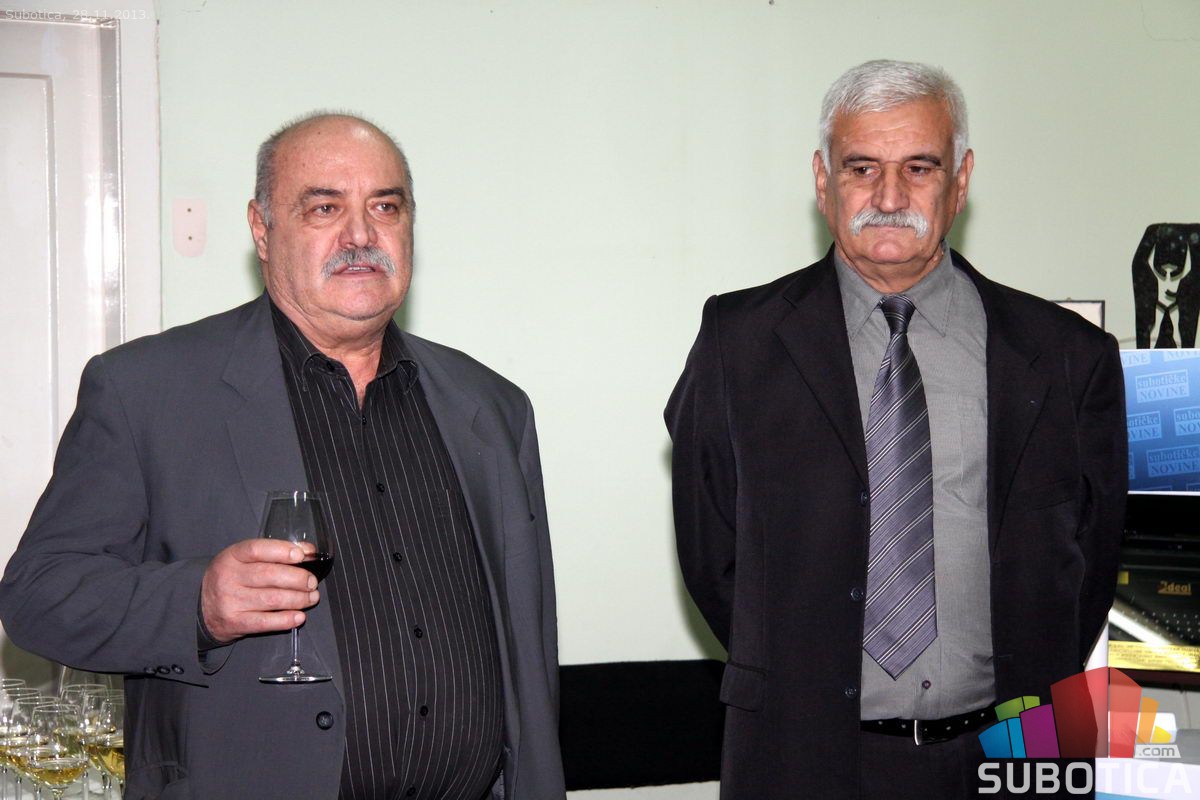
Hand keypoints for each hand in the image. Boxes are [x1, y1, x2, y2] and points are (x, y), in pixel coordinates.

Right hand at [200, 538, 320, 643]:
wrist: (202, 609)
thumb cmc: (232, 579)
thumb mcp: (245, 560)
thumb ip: (275, 553)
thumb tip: (308, 550)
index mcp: (232, 557)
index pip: (258, 549)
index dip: (282, 551)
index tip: (301, 555)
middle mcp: (228, 577)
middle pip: (270, 576)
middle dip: (298, 578)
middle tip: (312, 582)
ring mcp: (230, 601)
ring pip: (272, 599)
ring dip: (298, 599)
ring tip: (311, 597)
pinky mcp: (234, 623)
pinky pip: (265, 622)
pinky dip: (286, 620)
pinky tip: (299, 616)